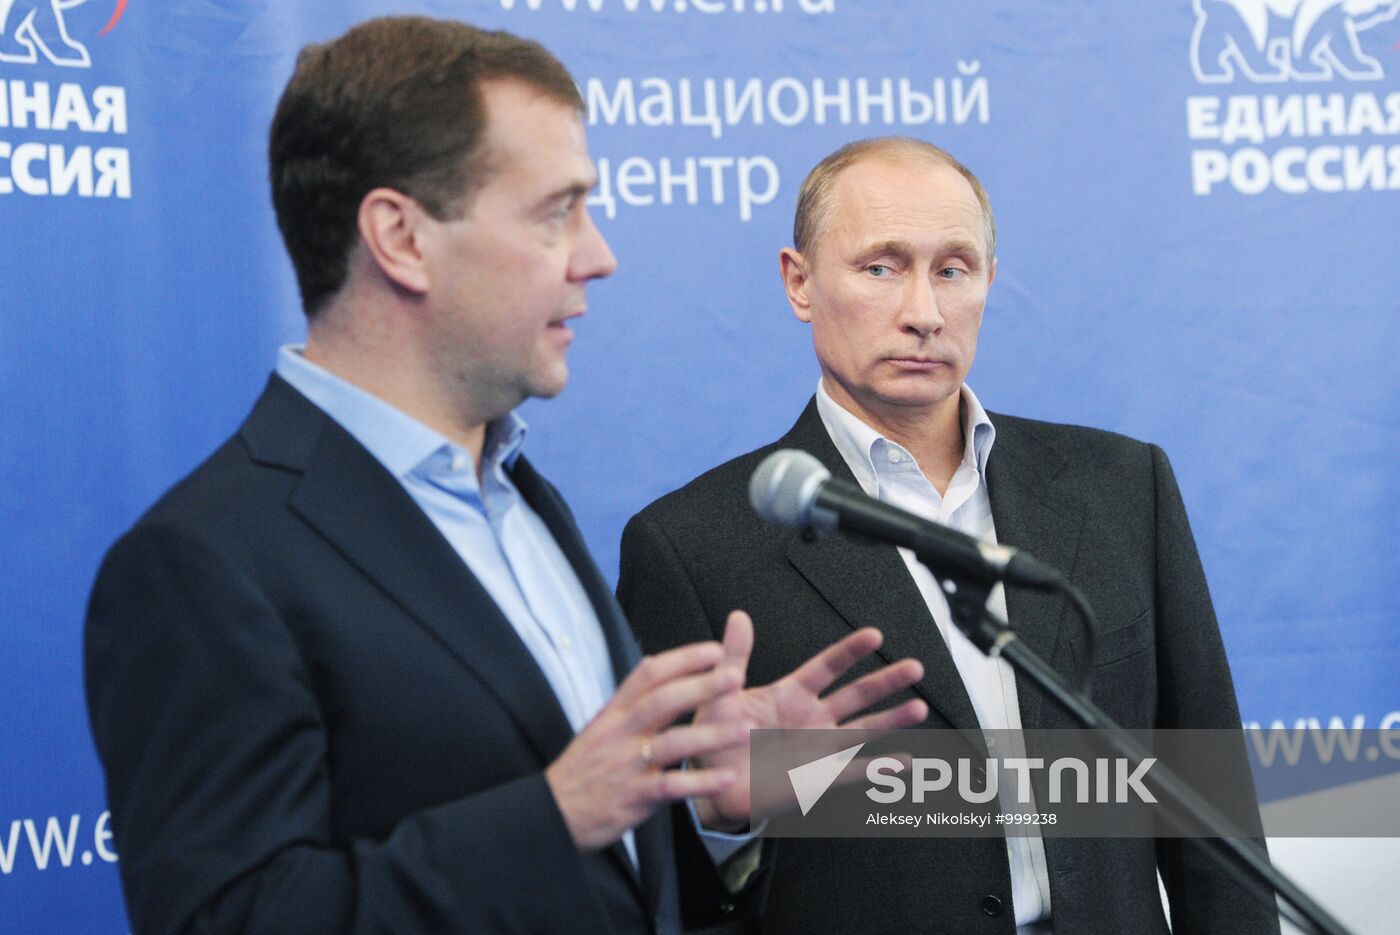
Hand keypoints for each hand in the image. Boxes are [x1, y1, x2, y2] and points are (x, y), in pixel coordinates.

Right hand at [546, 640, 749, 850]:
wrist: (551, 813)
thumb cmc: (583, 770)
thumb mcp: (600, 727)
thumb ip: (630, 703)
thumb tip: (657, 671)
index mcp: (614, 712)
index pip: (648, 674)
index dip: (682, 659)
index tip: (714, 649)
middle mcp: (620, 732)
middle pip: (662, 700)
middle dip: (700, 686)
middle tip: (735, 675)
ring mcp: (626, 764)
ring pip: (671, 743)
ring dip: (709, 735)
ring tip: (742, 729)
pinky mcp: (633, 797)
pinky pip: (671, 787)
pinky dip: (700, 782)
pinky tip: (726, 778)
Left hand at [691, 611, 926, 831]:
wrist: (709, 782)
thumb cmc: (714, 734)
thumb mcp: (721, 692)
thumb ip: (733, 656)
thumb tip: (739, 617)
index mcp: (790, 694)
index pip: (826, 667)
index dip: (850, 651)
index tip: (874, 635)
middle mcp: (811, 718)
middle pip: (855, 695)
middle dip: (886, 681)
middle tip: (915, 667)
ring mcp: (817, 748)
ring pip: (862, 729)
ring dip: (892, 720)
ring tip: (920, 708)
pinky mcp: (815, 777)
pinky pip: (852, 772)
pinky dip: (878, 769)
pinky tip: (902, 763)